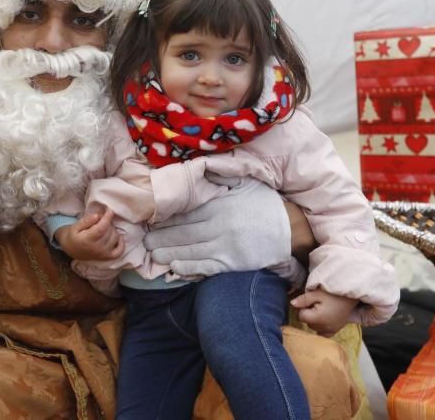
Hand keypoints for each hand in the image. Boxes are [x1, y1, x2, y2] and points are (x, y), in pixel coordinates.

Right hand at [55, 209, 123, 260]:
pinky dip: (121, 242)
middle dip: (107, 222)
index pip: (102, 228)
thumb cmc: (73, 236)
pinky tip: (116, 236)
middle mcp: (97, 248)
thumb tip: (98, 216)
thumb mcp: (75, 226)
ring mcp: (103, 254)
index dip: (107, 217)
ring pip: (115, 237)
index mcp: (87, 240)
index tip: (109, 209)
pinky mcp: (107, 257)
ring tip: (105, 228)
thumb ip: (86, 221)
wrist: (71, 250)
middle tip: (101, 220)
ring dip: (113, 230)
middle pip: (109, 231)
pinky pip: (120, 250)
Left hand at [144, 177, 290, 276]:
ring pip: (190, 251)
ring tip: (153, 255)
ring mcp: (225, 246)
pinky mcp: (232, 263)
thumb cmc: (264, 203)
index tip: (150, 221)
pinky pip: (206, 266)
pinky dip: (189, 268)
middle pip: (183, 233)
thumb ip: (222, 173)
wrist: (290, 229)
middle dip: (161, 238)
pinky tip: (174, 268)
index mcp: (219, 205)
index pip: (185, 213)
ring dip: (169, 253)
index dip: (166, 219)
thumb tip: (202, 165)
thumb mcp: (245, 181)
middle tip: (144, 241)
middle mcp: (219, 226)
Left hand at [291, 288, 357, 336]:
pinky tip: (324, 320)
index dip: (303, 308)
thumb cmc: (333, 293)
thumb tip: (292, 304)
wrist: (351, 296)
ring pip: (314, 327)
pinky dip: (321, 327)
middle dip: (309, 314)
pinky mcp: (336, 330)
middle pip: (307, 323)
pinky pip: (323, 333)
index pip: (301, 316)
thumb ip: (303, 299)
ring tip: (323, 310)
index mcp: (318, 319)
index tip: (310, 302)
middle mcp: (324, 328)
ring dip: (315, 320)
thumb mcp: (316, 293)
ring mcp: (331, 330)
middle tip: (317, 304)